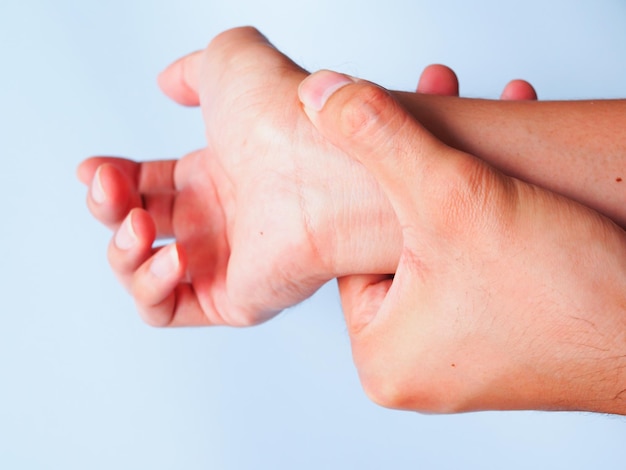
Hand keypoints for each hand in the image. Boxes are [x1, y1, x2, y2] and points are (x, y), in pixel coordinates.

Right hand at [77, 27, 400, 326]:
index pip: (148, 185)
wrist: (319, 163)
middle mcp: (220, 220)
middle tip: (107, 186)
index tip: (94, 169)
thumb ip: (194, 72)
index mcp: (216, 175)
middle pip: (138, 226)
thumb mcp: (229, 63)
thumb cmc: (281, 114)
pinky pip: (168, 309)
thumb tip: (170, 83)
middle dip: (107, 208)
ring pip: (142, 273)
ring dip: (121, 249)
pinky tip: (173, 257)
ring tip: (139, 223)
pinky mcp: (235, 300)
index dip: (111, 179)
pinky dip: (150, 287)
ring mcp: (226, 261)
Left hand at [299, 70, 625, 413]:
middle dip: (427, 164)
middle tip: (440, 101)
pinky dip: (492, 214)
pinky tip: (514, 167)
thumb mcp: (453, 197)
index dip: (376, 171)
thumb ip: (380, 141)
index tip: (399, 115)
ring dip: (465, 179)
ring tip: (484, 121)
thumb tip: (319, 96)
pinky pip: (476, 265)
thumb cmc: (565, 292)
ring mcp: (458, 359)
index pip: (352, 246)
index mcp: (381, 355)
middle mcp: (414, 366)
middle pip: (399, 242)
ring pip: (442, 247)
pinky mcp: (498, 345)